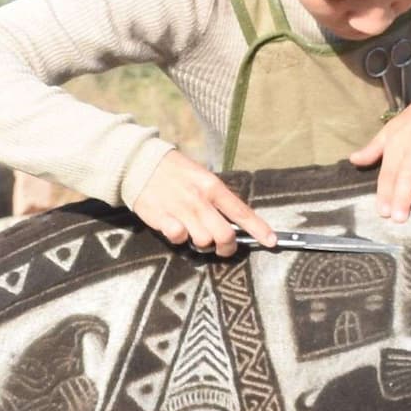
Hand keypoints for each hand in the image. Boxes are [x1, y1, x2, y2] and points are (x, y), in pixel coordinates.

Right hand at [132, 151, 277, 255]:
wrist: (139, 163)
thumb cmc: (174, 170)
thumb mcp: (201, 176)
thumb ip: (216, 197)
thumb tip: (234, 220)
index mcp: (213, 187)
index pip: (242, 212)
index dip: (259, 229)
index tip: (271, 241)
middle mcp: (200, 200)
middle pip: (225, 235)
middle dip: (227, 247)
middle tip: (221, 247)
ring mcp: (181, 209)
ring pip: (204, 241)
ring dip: (201, 243)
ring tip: (193, 233)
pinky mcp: (162, 217)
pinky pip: (179, 239)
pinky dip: (179, 239)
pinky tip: (175, 228)